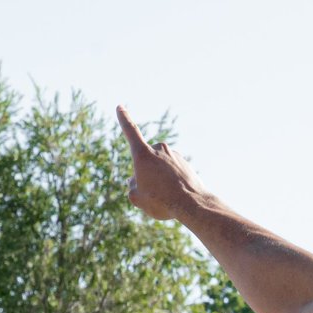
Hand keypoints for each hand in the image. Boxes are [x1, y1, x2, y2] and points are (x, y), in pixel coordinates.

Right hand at [116, 105, 207, 220]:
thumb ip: (132, 187)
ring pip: (160, 168)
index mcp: (143, 154)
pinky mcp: (185, 163)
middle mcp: (159, 149)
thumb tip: (135, 181)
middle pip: (146, 162)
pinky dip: (172, 182)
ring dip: (160, 180)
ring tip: (168, 196)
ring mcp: (174, 155)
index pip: (130, 132)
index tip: (120, 107)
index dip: (124, 119)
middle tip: (154, 193)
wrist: (193, 205)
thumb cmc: (162, 201)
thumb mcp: (137, 198)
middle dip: (146, 175)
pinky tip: (178, 195)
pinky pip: (172, 173)